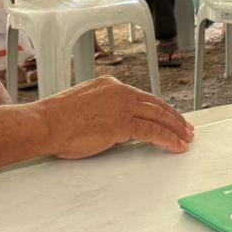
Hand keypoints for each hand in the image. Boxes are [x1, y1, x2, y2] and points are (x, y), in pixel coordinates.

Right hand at [38, 76, 192, 158]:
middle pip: (155, 104)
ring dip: (176, 128)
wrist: (45, 123)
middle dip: (173, 117)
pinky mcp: (122, 123)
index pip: (141, 97)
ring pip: (158, 116)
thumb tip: (111, 125)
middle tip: (186, 128)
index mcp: (109, 85)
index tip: (168, 116)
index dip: (158, 108)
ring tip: (186, 138)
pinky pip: (153, 131)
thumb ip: (101, 111)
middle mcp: (119, 91)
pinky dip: (168, 139)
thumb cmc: (56, 120)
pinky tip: (177, 146)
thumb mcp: (82, 107)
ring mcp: (122, 106)